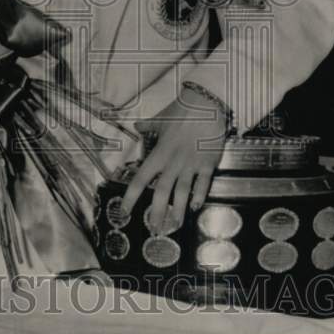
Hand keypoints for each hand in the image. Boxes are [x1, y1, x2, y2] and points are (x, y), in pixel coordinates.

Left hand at [121, 87, 226, 231]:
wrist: (206, 103)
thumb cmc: (181, 110)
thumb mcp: (160, 119)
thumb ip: (147, 125)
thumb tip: (135, 125)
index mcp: (159, 153)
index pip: (141, 179)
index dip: (131, 197)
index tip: (125, 210)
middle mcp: (173, 162)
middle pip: (161, 192)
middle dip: (157, 213)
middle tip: (154, 229)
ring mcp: (191, 164)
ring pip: (182, 192)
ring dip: (179, 211)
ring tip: (176, 225)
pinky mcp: (208, 163)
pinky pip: (203, 183)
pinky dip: (200, 195)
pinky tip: (197, 206)